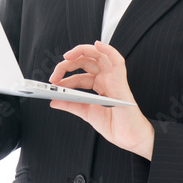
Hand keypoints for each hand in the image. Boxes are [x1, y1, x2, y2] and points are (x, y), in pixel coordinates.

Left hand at [48, 41, 154, 159]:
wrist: (129, 138)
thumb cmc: (114, 126)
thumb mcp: (86, 113)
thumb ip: (71, 105)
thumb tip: (53, 101)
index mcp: (99, 85)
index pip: (79, 76)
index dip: (64, 78)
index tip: (53, 84)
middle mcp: (106, 78)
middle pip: (85, 62)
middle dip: (67, 65)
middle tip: (54, 76)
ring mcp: (113, 77)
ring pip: (98, 55)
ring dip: (81, 51)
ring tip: (67, 57)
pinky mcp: (121, 80)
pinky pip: (117, 59)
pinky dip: (108, 49)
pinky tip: (97, 44)